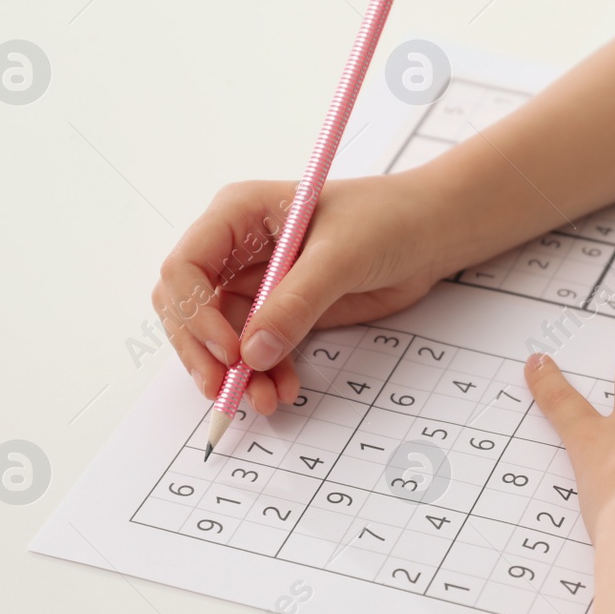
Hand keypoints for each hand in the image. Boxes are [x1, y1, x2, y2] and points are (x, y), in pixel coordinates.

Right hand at [152, 173, 445, 412]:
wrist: (429, 233)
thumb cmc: (387, 219)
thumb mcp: (341, 256)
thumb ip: (297, 302)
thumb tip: (254, 352)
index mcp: (238, 213)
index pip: (185, 267)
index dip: (194, 313)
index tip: (230, 351)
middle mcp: (237, 247)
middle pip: (189, 307)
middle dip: (204, 352)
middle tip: (226, 390)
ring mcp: (257, 281)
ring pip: (221, 336)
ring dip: (236, 373)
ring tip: (264, 400)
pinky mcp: (281, 310)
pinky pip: (256, 349)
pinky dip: (264, 373)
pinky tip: (283, 389)